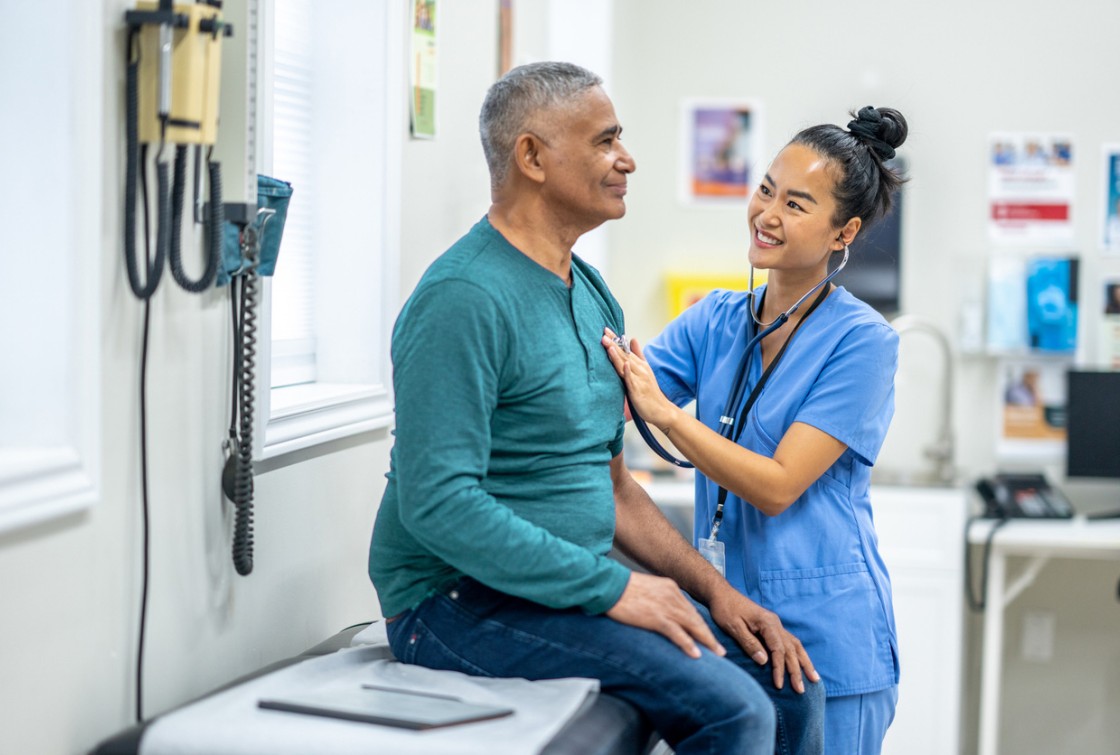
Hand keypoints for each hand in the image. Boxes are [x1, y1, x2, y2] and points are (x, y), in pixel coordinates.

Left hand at [601, 328, 674, 427]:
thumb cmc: (650, 391)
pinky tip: (624, 364)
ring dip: (618, 355)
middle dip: (614, 344)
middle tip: (603, 334)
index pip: (625, 349)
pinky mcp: (638, 390)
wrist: (660, 409)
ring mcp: (639, 379)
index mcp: (640, 364)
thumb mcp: (644, 370)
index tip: (605, 330)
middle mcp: (640, 369)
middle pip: (625, 355)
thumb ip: (638, 355)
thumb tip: (632, 338)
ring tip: (609, 345)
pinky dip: (628, 372)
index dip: (616, 339)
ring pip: (627, 365)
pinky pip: (632, 380)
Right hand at [606, 572, 725, 658]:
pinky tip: (696, 654)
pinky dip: (688, 644)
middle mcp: (672, 596)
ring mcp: (666, 607)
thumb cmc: (622, 588)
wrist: (609, 585)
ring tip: (716, 654)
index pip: (690, 609)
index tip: (707, 635)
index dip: (700, 625)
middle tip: (720, 650)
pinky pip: (677, 633)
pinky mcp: (656, 617)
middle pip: (696, 619)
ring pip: (692, 626)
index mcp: (670, 588)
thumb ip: (658, 599)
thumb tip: (661, 612)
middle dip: (709, 636)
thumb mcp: (646, 589)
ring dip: (706, 642)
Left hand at [707, 587, 819, 692]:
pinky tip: (802, 664)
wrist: (722, 594)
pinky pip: (790, 642)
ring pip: (795, 645)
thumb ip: (749, 643)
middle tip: (801, 690)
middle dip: (796, 670)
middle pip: (790, 649)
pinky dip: (798, 654)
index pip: (778, 649)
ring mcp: (775, 624)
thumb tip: (764, 661)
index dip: (779, 668)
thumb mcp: (733, 626)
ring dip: (805, 662)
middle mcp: (775, 623)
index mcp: (767, 622)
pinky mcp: (772, 627)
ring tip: (814, 679)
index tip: (779, 685)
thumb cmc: (725, 609)